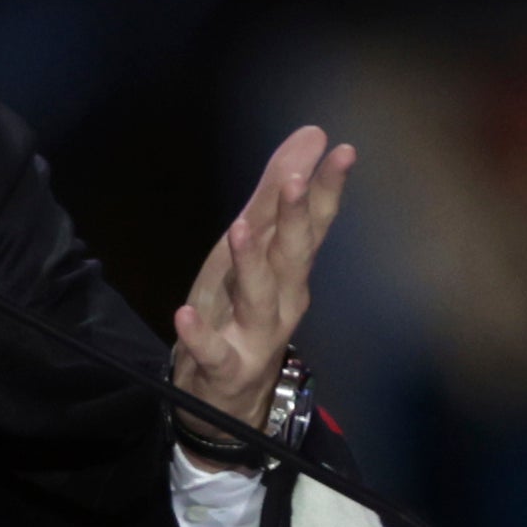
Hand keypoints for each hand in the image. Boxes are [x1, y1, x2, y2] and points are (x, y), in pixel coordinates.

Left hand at [171, 125, 353, 459]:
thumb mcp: (253, 245)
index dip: (327, 188)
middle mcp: (284, 300)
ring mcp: (256, 336)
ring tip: (240, 230)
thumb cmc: (240, 307)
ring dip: (250, 265)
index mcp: (291, 268)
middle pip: (294, 256)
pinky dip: (200, 335)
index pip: (315, 223)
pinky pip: (214, 351)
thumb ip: (276, 192)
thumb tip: (313, 134)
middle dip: (296, 219)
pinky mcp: (225, 367)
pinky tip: (183, 314)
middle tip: (295, 180)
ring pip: (259, 298)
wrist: (223, 392)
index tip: (343, 151)